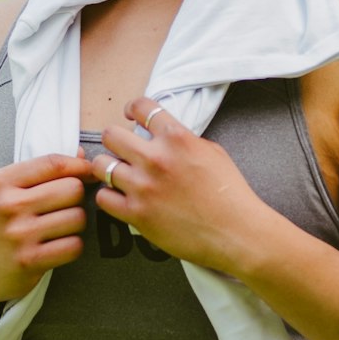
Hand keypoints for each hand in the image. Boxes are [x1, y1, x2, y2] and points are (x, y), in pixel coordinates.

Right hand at [0, 153, 93, 306]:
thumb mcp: (1, 191)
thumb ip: (38, 171)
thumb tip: (81, 154)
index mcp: (1, 182)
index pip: (54, 163)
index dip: (79, 166)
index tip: (86, 173)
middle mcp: (10, 205)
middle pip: (72, 189)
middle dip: (76, 198)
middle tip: (65, 207)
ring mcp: (20, 234)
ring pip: (77, 218)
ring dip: (75, 224)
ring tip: (60, 228)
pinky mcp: (30, 261)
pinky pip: (74, 246)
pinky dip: (72, 246)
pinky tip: (58, 247)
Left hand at [93, 100, 266, 272]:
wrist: (236, 231)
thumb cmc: (230, 195)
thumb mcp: (213, 152)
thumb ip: (184, 140)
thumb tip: (165, 137)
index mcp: (177, 138)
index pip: (141, 107)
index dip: (132, 109)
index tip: (129, 115)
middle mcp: (156, 158)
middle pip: (111, 135)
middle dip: (115, 140)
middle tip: (120, 149)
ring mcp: (143, 186)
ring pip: (102, 165)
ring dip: (109, 168)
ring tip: (118, 174)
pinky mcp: (137, 213)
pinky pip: (103, 197)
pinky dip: (109, 196)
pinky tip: (120, 197)